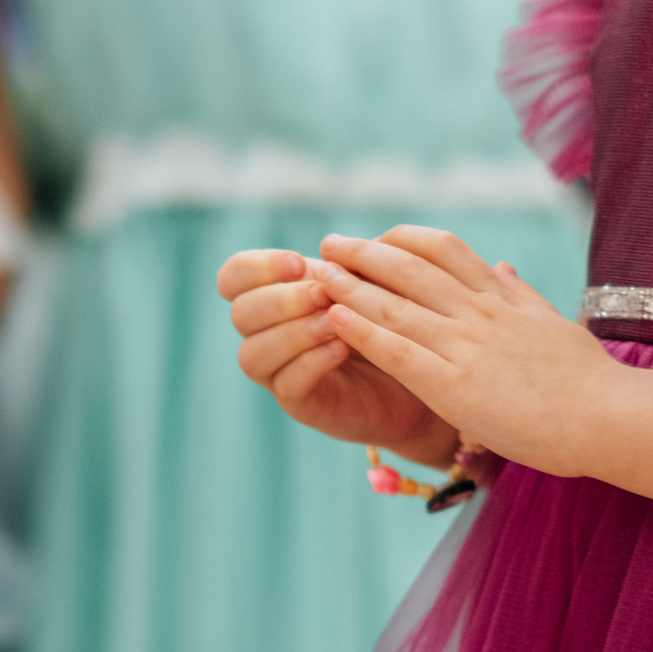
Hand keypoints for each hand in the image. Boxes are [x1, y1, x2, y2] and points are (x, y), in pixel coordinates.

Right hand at [218, 244, 457, 461]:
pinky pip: (286, 383)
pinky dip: (312, 360)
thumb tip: (331, 248)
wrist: (419, 371)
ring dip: (295, 331)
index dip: (257, 267)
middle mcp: (265, 335)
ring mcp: (278, 372)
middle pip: (240, 314)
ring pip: (254, 353)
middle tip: (325, 294)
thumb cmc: (389, 319)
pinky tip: (342, 345)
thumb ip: (346, 265)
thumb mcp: (369, 282)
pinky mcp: (300, 403)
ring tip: (337, 321)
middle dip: (282, 299)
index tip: (300, 263)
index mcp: (272, 296)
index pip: (233, 277)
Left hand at [307, 228, 615, 477]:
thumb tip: (504, 267)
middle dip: (364, 253)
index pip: (446, 250)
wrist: (608, 417)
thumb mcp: (554, 323)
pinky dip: (361, 330)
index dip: (405, 240)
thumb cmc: (588, 380)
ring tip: (316, 273)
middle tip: (329, 243)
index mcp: (503, 299)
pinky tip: (333, 318)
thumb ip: (522, 296)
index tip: (379, 237)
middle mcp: (480, 313)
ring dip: (350, 286)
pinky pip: (398, 351)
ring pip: (395, 305)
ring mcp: (466, 347)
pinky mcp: (455, 386)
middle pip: (410, 268)